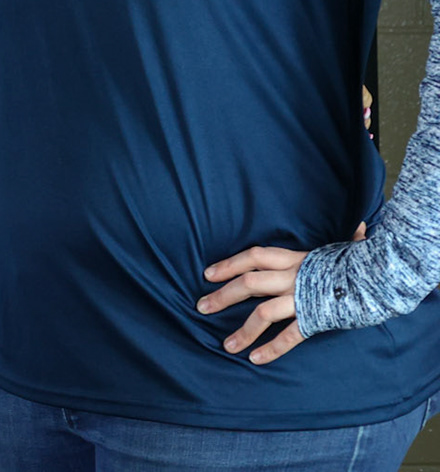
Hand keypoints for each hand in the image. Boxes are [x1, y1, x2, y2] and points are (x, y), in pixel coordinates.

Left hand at [199, 222, 365, 364]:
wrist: (385, 279)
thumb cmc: (365, 263)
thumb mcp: (350, 247)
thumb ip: (348, 238)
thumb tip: (359, 226)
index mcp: (296, 258)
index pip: (253, 257)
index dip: (229, 264)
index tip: (207, 273)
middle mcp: (293, 277)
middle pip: (249, 283)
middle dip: (222, 295)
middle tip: (201, 307)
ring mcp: (302, 298)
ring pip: (264, 313)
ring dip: (243, 330)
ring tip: (226, 345)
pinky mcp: (315, 319)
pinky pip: (290, 336)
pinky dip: (272, 348)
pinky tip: (255, 359)